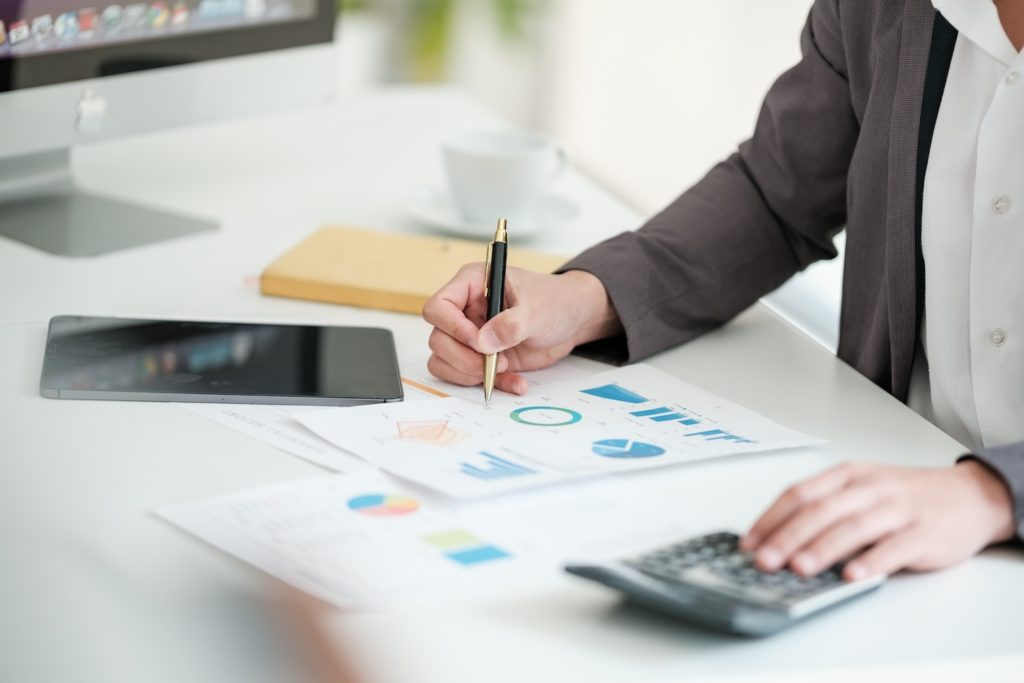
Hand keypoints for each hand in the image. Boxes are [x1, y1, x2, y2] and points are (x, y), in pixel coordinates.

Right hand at [422, 265, 621, 394]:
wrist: (572, 320)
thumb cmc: (554, 301)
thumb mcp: (537, 309)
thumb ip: (511, 324)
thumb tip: (483, 342)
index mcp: (472, 284)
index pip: (438, 307)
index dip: (453, 328)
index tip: (480, 341)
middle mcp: (465, 310)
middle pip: (439, 340)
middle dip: (464, 358)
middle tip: (493, 362)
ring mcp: (471, 335)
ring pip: (444, 361)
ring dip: (470, 373)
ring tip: (503, 370)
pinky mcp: (481, 356)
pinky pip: (467, 376)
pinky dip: (489, 384)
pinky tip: (515, 381)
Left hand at [741, 460, 1014, 580]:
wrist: (968, 496)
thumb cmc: (904, 495)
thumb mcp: (861, 488)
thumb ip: (824, 507)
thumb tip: (777, 538)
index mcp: (847, 475)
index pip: (799, 493)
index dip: (770, 518)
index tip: (749, 543)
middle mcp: (869, 488)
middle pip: (820, 510)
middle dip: (787, 537)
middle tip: (765, 560)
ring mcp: (898, 509)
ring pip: (853, 527)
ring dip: (822, 549)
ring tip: (799, 568)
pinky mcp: (924, 533)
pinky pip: (894, 548)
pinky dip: (871, 562)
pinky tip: (852, 575)